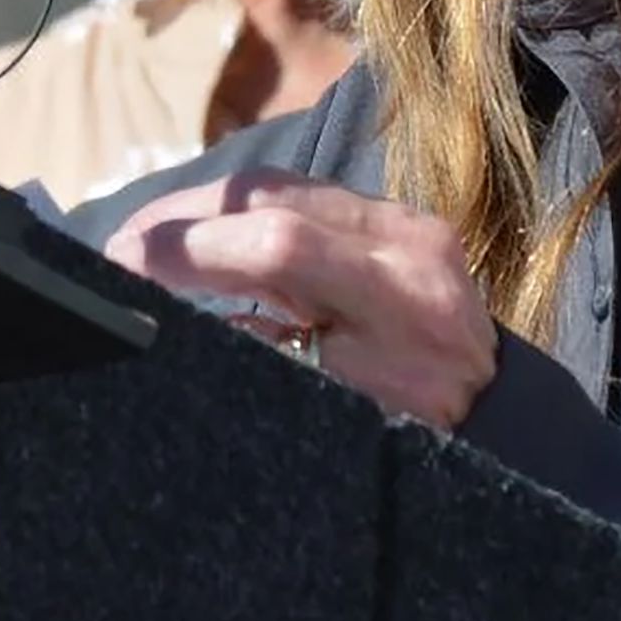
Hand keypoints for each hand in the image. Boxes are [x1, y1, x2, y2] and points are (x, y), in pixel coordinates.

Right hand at [104, 166, 498, 427]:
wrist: (502, 416)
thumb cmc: (420, 435)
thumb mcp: (339, 410)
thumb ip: (265, 357)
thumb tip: (177, 316)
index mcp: (403, 300)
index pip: (279, 245)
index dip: (190, 249)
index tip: (125, 266)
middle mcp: (407, 242)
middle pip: (271, 196)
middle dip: (181, 217)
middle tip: (117, 247)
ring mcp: (404, 220)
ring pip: (282, 185)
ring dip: (203, 208)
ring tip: (145, 239)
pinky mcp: (395, 216)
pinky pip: (302, 196)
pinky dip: (241, 214)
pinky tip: (201, 234)